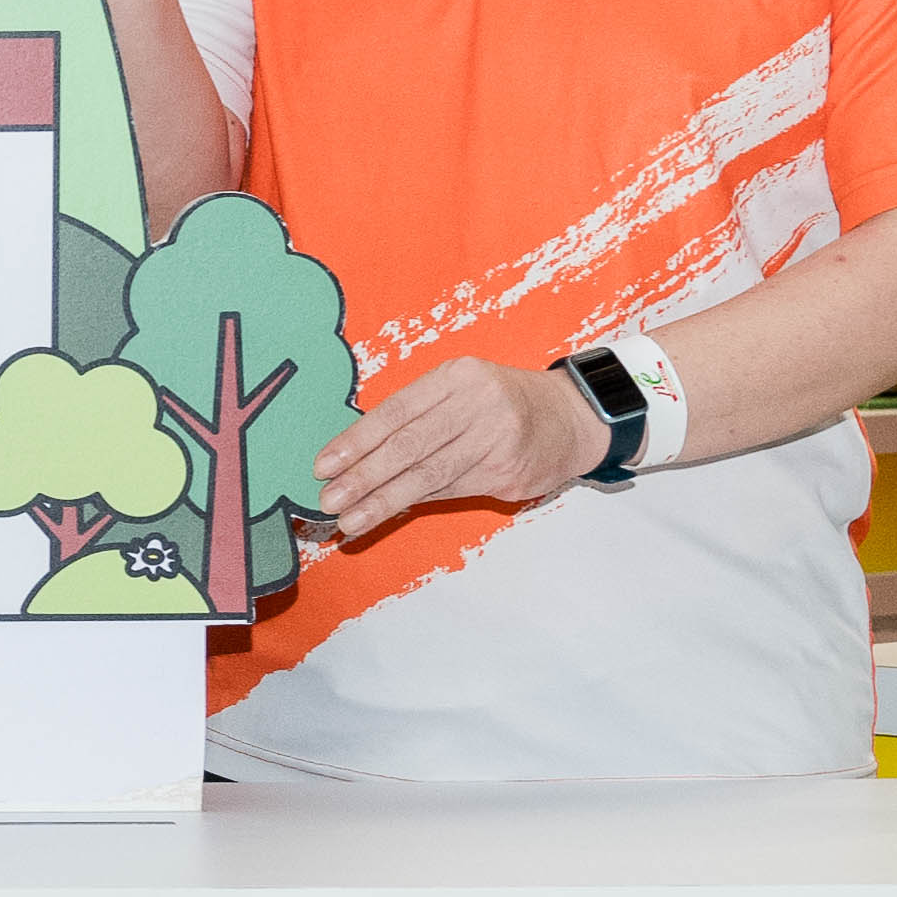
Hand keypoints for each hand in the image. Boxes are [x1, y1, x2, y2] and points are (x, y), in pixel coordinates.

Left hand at [307, 349, 611, 542]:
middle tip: (328, 500)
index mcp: (458, 376)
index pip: (396, 412)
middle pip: (409, 446)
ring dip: (383, 502)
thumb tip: (356, 455)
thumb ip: (417, 415)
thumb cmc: (501, 402)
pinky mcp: (508, 472)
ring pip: (428, 476)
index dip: (356, 441)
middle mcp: (478, 404)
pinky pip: (451, 491)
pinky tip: (385, 515)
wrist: (572, 418)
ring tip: (349, 521)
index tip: (323, 466)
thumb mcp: (462, 389)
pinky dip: (415, 503)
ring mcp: (496, 440)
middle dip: (363, 477)